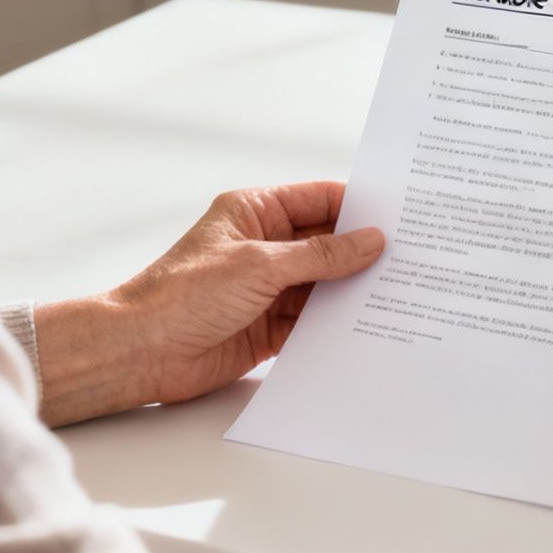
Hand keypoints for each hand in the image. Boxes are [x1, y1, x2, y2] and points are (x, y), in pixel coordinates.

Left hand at [33, 181, 384, 425]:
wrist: (140, 353)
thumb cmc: (183, 295)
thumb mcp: (260, 265)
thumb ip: (321, 255)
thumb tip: (371, 241)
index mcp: (255, 212)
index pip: (320, 200)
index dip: (359, 206)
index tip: (401, 215)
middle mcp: (264, 246)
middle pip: (327, 243)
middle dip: (363, 252)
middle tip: (412, 257)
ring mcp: (267, 288)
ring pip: (324, 284)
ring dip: (353, 291)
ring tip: (401, 294)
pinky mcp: (268, 327)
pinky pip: (313, 322)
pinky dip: (336, 325)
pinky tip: (368, 328)